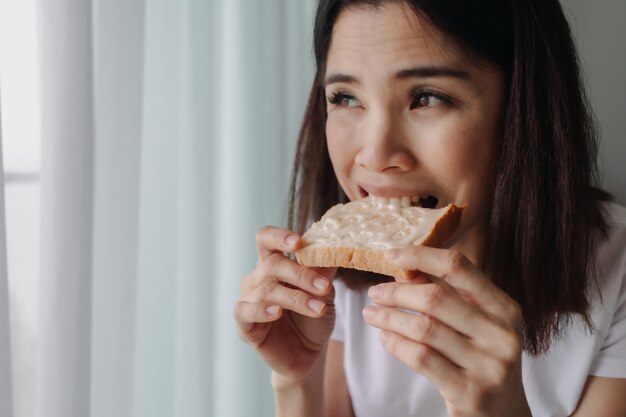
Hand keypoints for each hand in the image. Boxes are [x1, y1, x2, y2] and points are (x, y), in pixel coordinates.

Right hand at [233, 226, 336, 386]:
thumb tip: (335, 246)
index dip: (279, 237)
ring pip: (267, 290)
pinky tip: (277, 312)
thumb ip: (324, 270)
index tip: (299, 243)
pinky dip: (261, 310)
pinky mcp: (244, 323)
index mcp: (273, 263)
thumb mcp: (323, 293)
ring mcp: (248, 300)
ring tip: (319, 309)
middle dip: (301, 274)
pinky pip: (245, 311)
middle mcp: (257, 278)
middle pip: (272, 264)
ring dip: (297, 298)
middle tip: (324, 287)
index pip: (266, 239)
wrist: (308, 355)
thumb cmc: (312, 319)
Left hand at [362, 246, 531, 416]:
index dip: (421, 256)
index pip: (459, 267)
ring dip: (389, 317)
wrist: (504, 414)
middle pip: (435, 298)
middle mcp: (501, 334)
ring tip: (371, 314)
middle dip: (396, 292)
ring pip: (424, 328)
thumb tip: (406, 268)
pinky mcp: (469, 391)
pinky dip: (396, 344)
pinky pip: (421, 358)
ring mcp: (488, 364)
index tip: (391, 253)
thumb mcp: (477, 324)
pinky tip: (384, 338)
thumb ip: (447, 296)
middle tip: (374, 292)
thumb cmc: (482, 359)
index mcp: (504, 308)